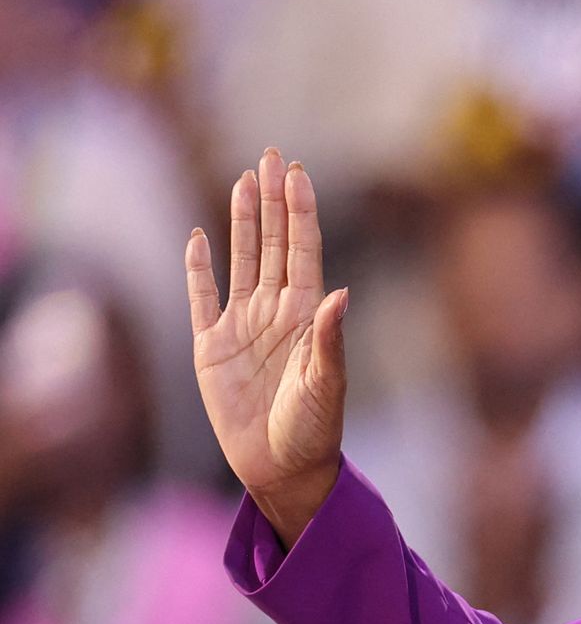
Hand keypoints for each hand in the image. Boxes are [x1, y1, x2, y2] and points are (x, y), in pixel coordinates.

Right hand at [185, 148, 348, 547]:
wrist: (281, 469)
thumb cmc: (315, 430)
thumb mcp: (327, 384)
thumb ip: (330, 339)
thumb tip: (341, 293)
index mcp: (307, 316)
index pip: (303, 251)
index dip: (300, 211)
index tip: (298, 172)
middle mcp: (276, 313)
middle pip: (274, 243)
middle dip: (274, 200)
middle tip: (272, 155)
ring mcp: (242, 327)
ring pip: (242, 260)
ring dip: (242, 221)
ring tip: (244, 180)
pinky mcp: (210, 348)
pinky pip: (201, 299)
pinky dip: (198, 269)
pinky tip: (196, 237)